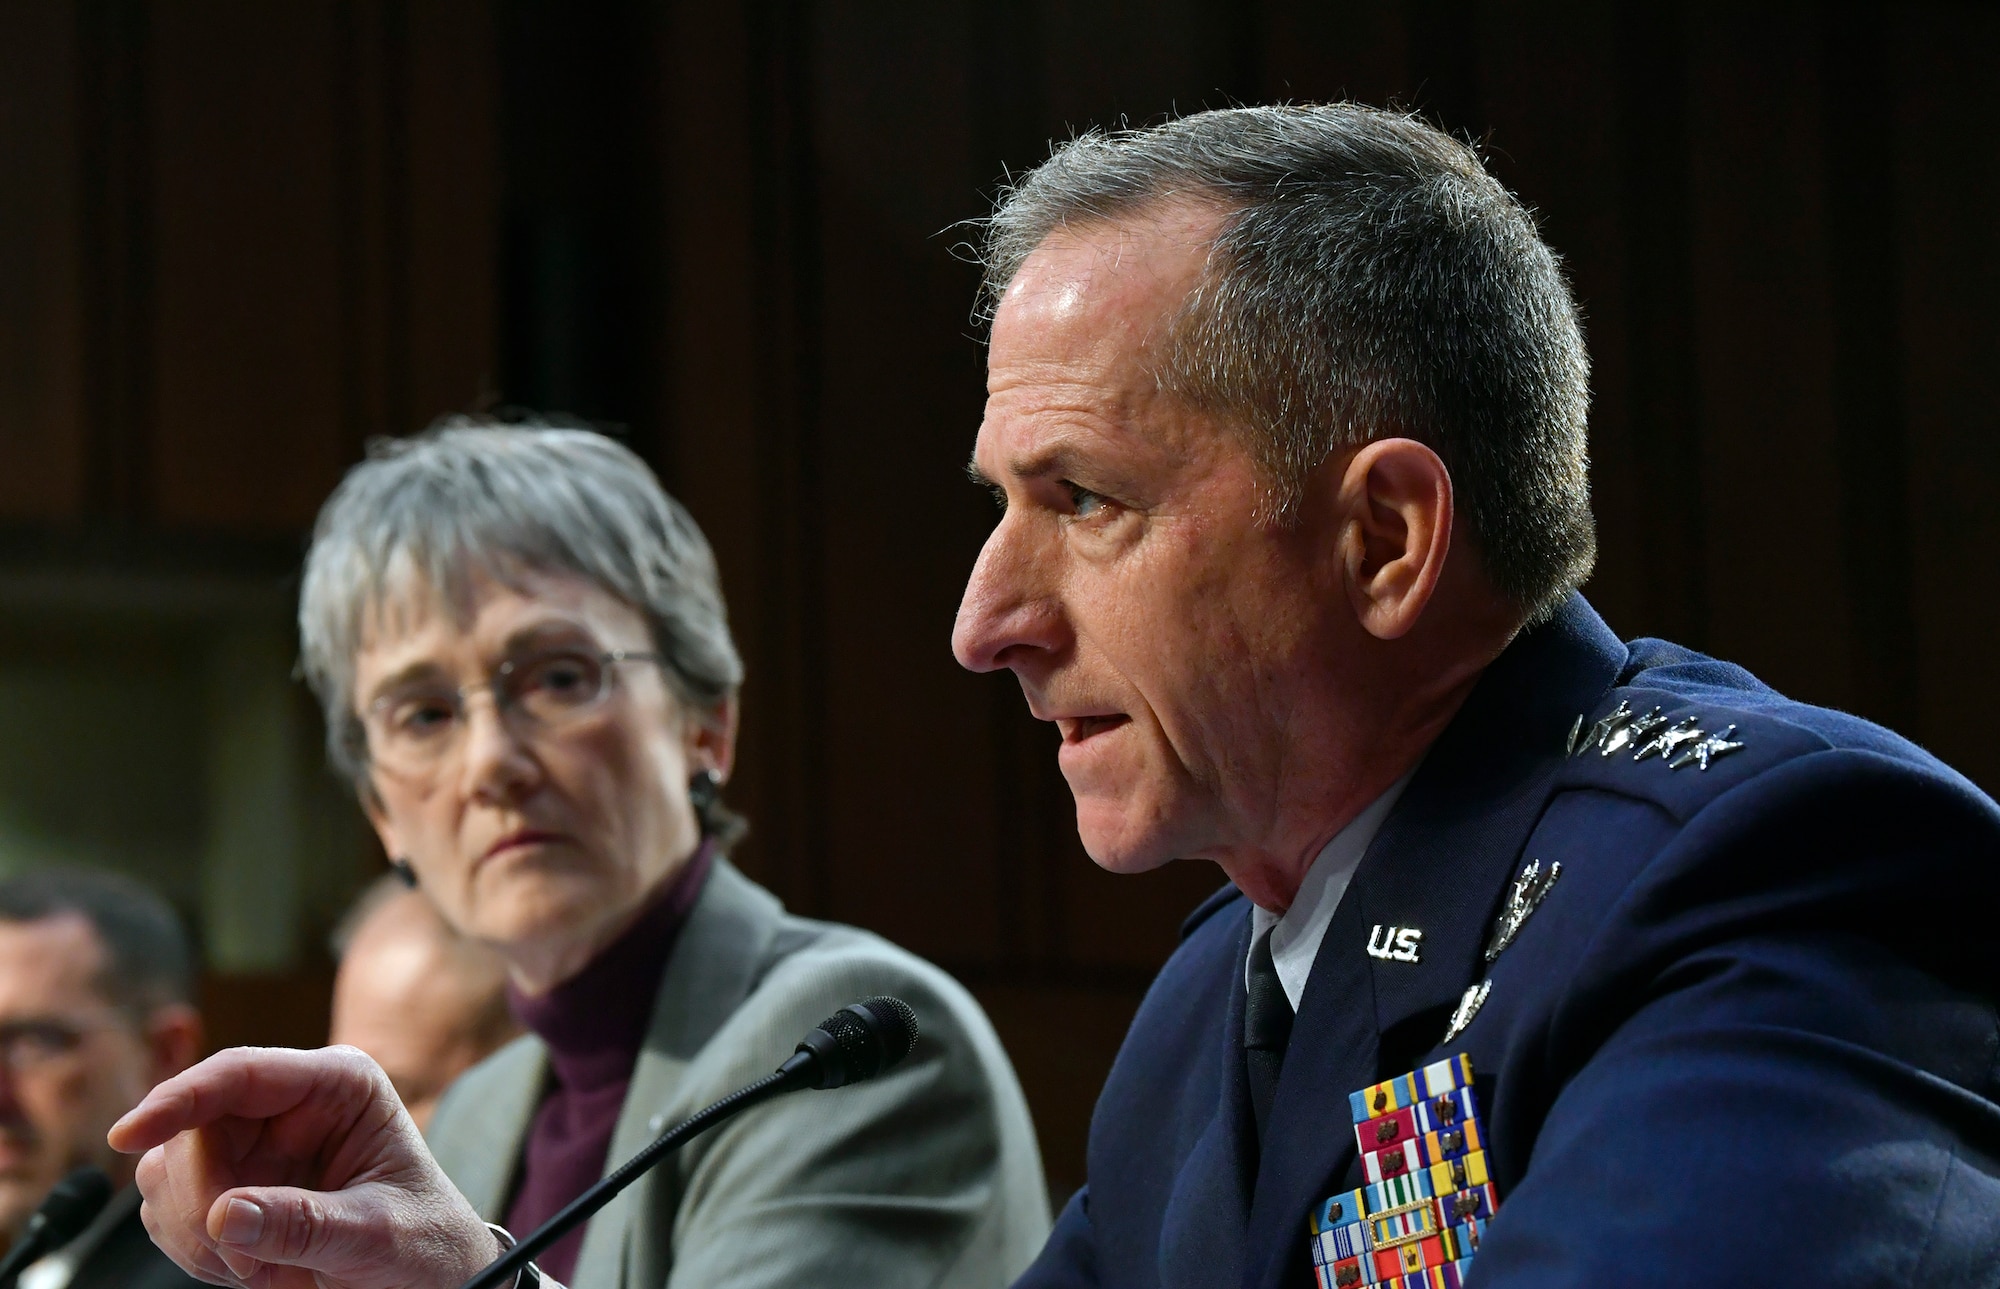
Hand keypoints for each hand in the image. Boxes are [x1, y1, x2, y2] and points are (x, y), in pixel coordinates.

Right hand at [109, 1045, 499, 1288]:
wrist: (428, 1277)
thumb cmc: (423, 1241)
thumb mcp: (376, 1234)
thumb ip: (304, 1224)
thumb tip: (224, 1215)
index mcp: (337, 1084)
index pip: (239, 1073)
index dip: (179, 1099)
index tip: (128, 1134)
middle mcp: (289, 1104)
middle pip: (194, 1130)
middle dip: (202, 1201)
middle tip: (245, 1263)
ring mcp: (254, 1144)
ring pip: (171, 1172)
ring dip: (197, 1232)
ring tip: (264, 1270)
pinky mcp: (231, 1184)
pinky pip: (173, 1211)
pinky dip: (196, 1250)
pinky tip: (249, 1268)